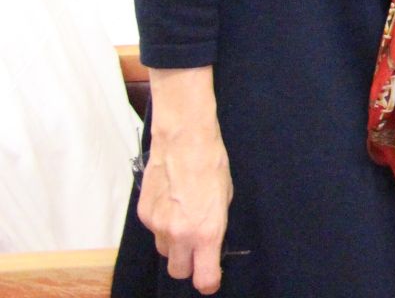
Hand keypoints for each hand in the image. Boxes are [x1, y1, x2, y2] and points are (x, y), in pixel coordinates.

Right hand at [139, 68, 232, 294]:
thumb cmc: (212, 165)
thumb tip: (209, 243)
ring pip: (164, 251)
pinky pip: (153, 231)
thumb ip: (215, 227)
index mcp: (206, 232)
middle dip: (188, 266)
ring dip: (174, 245)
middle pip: (178, 271)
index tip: (211, 278)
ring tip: (183, 219)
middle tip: (196, 251)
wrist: (184, 140)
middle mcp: (179, 234)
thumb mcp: (225, 199)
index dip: (209, 281)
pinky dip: (162, 225)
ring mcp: (157, 225)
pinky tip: (171, 204)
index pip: (203, 277)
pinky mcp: (143, 215)